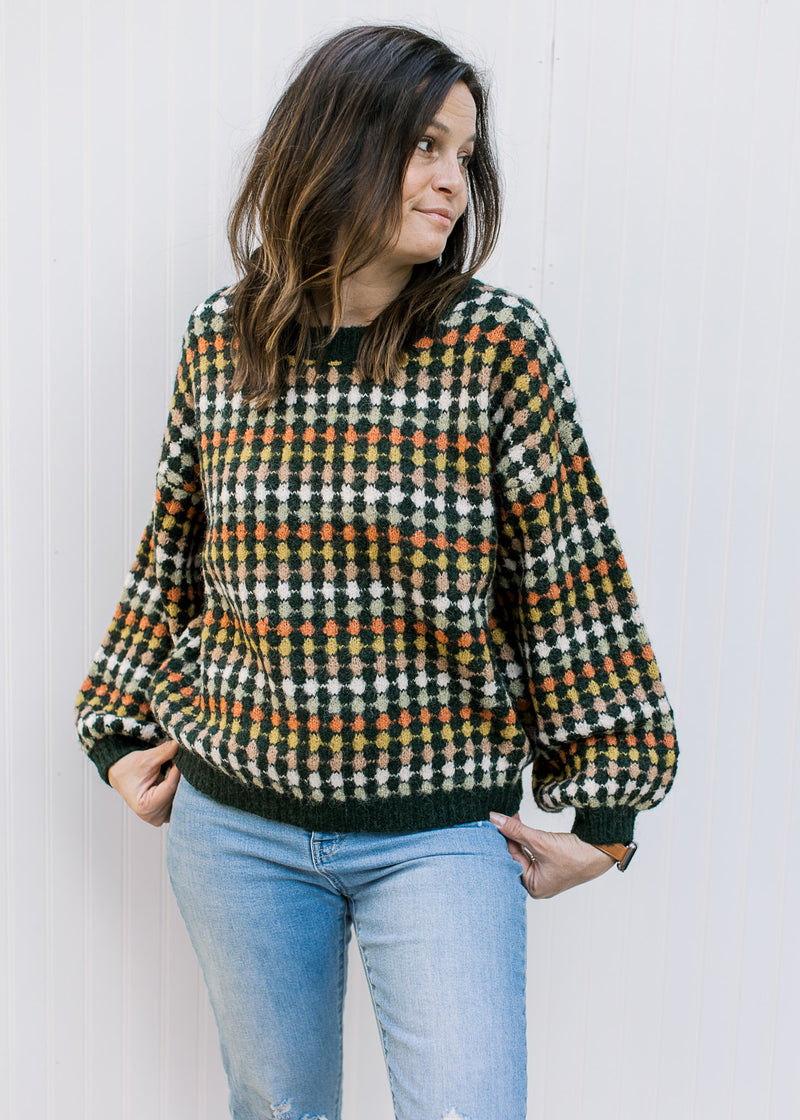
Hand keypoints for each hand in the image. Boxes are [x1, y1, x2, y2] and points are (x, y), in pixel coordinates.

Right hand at [108, 739, 180, 826]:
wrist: (121, 774)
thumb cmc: (129, 769)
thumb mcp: (146, 758)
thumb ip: (165, 752)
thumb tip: (180, 746)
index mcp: (146, 806)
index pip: (172, 786)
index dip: (179, 769)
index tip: (183, 756)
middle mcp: (155, 817)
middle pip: (179, 795)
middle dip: (182, 778)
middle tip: (182, 762)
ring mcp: (162, 817)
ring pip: (183, 798)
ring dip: (183, 784)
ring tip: (175, 770)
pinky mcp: (167, 814)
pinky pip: (181, 800)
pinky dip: (181, 788)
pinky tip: (177, 778)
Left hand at [490, 812, 615, 898]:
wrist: (603, 851)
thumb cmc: (576, 854)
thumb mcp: (540, 841)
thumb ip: (516, 830)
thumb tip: (494, 819)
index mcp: (533, 887)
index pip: (509, 859)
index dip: (502, 839)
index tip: (495, 821)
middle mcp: (537, 884)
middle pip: (514, 856)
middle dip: (509, 837)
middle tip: (502, 817)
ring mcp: (545, 874)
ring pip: (522, 851)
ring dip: (518, 835)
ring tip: (513, 817)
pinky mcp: (551, 863)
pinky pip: (532, 849)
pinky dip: (527, 837)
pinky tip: (522, 823)